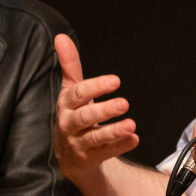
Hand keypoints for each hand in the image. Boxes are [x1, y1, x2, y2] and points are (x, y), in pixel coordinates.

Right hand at [54, 34, 138, 182]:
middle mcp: (69, 124)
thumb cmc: (73, 115)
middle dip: (104, 110)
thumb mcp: (70, 91)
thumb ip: (69, 66)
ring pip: (94, 137)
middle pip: (85, 117)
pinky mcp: (88, 159)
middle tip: (124, 103)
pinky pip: (104, 153)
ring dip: (113, 131)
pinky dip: (119, 146)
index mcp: (66, 104)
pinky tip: (134, 139)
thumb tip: (61, 37)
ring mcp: (77, 143)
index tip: (115, 81)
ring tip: (131, 125)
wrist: (69, 155)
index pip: (78, 94)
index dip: (95, 87)